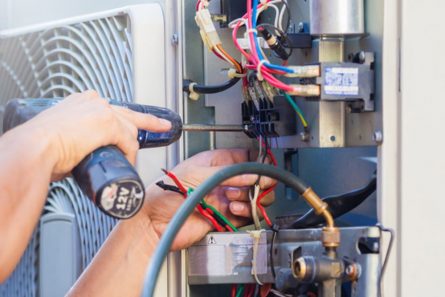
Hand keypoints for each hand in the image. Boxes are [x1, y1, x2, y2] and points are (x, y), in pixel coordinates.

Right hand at [23, 91, 171, 179]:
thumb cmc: (39, 148)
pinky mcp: (109, 123)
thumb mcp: (59, 139)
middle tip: (162, 125)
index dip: (123, 120)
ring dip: (133, 147)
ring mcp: (101, 110)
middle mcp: (92, 102)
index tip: (131, 124)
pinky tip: (126, 162)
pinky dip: (129, 155)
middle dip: (148, 121)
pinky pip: (128, 141)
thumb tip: (77, 157)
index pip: (110, 109)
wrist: (34, 148)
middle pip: (128, 113)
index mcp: (79, 102)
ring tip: (133, 160)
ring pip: (130, 129)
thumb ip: (73, 142)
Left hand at [143, 149, 275, 249]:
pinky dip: (245, 212)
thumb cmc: (166, 193)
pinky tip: (234, 209)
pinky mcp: (224, 217)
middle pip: (253, 178)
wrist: (155, 222)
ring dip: (250, 197)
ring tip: (234, 198)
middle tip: (258, 184)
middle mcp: (221, 180)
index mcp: (214, 163)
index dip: (257, 161)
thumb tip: (251, 173)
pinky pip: (245, 214)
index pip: (244, 157)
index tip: (265, 166)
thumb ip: (228, 173)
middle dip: (256, 181)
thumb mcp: (198, 174)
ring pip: (252, 197)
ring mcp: (223, 199)